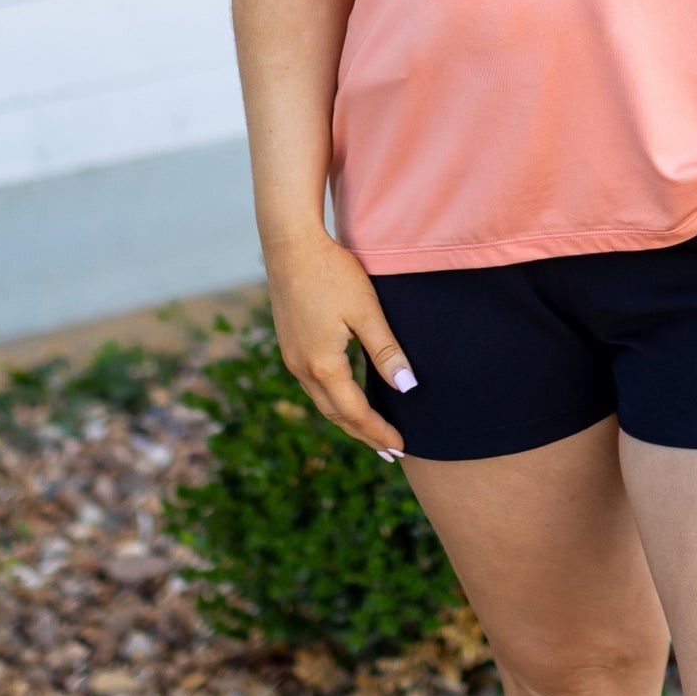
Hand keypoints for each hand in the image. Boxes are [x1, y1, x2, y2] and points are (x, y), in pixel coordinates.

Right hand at [262, 231, 416, 461]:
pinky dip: (334, 398)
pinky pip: (314, 384)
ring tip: (370, 430)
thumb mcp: (366, 311)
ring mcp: (291, 357)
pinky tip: (345, 394)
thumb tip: (406, 388)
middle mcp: (301, 368)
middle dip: (363, 433)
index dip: (378, 431)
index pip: (355, 412)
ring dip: (347, 418)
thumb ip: (386, 351)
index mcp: (322, 365)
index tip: (400, 446)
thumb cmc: (332, 273)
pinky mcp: (289, 343)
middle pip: (335, 414)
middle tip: (389, 450)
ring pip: (322, 400)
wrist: (290, 245)